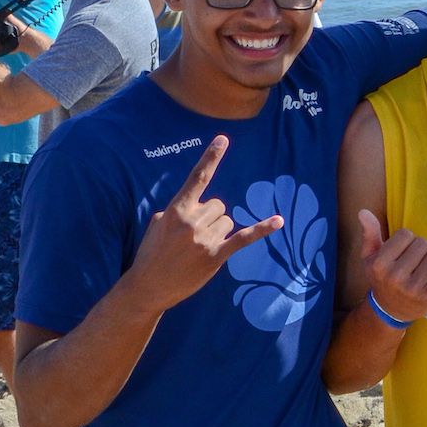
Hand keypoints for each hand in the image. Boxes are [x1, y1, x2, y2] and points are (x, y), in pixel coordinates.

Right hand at [129, 135, 282, 311]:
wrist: (148, 286)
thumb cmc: (151, 254)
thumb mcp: (158, 225)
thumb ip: (177, 210)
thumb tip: (194, 206)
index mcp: (177, 209)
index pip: (198, 178)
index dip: (210, 157)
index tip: (223, 139)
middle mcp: (192, 221)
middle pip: (219, 205)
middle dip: (211, 218)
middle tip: (193, 237)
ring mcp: (204, 239)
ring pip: (228, 221)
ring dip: (218, 232)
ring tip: (197, 248)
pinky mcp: (216, 255)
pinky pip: (244, 238)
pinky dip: (263, 229)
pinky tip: (279, 221)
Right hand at [355, 209, 426, 325]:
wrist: (388, 311)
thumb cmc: (380, 277)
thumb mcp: (369, 257)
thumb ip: (369, 233)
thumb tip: (363, 211)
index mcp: (380, 264)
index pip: (406, 234)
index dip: (406, 240)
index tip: (400, 251)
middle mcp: (395, 276)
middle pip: (422, 244)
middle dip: (419, 249)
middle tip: (410, 263)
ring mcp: (413, 288)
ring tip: (419, 271)